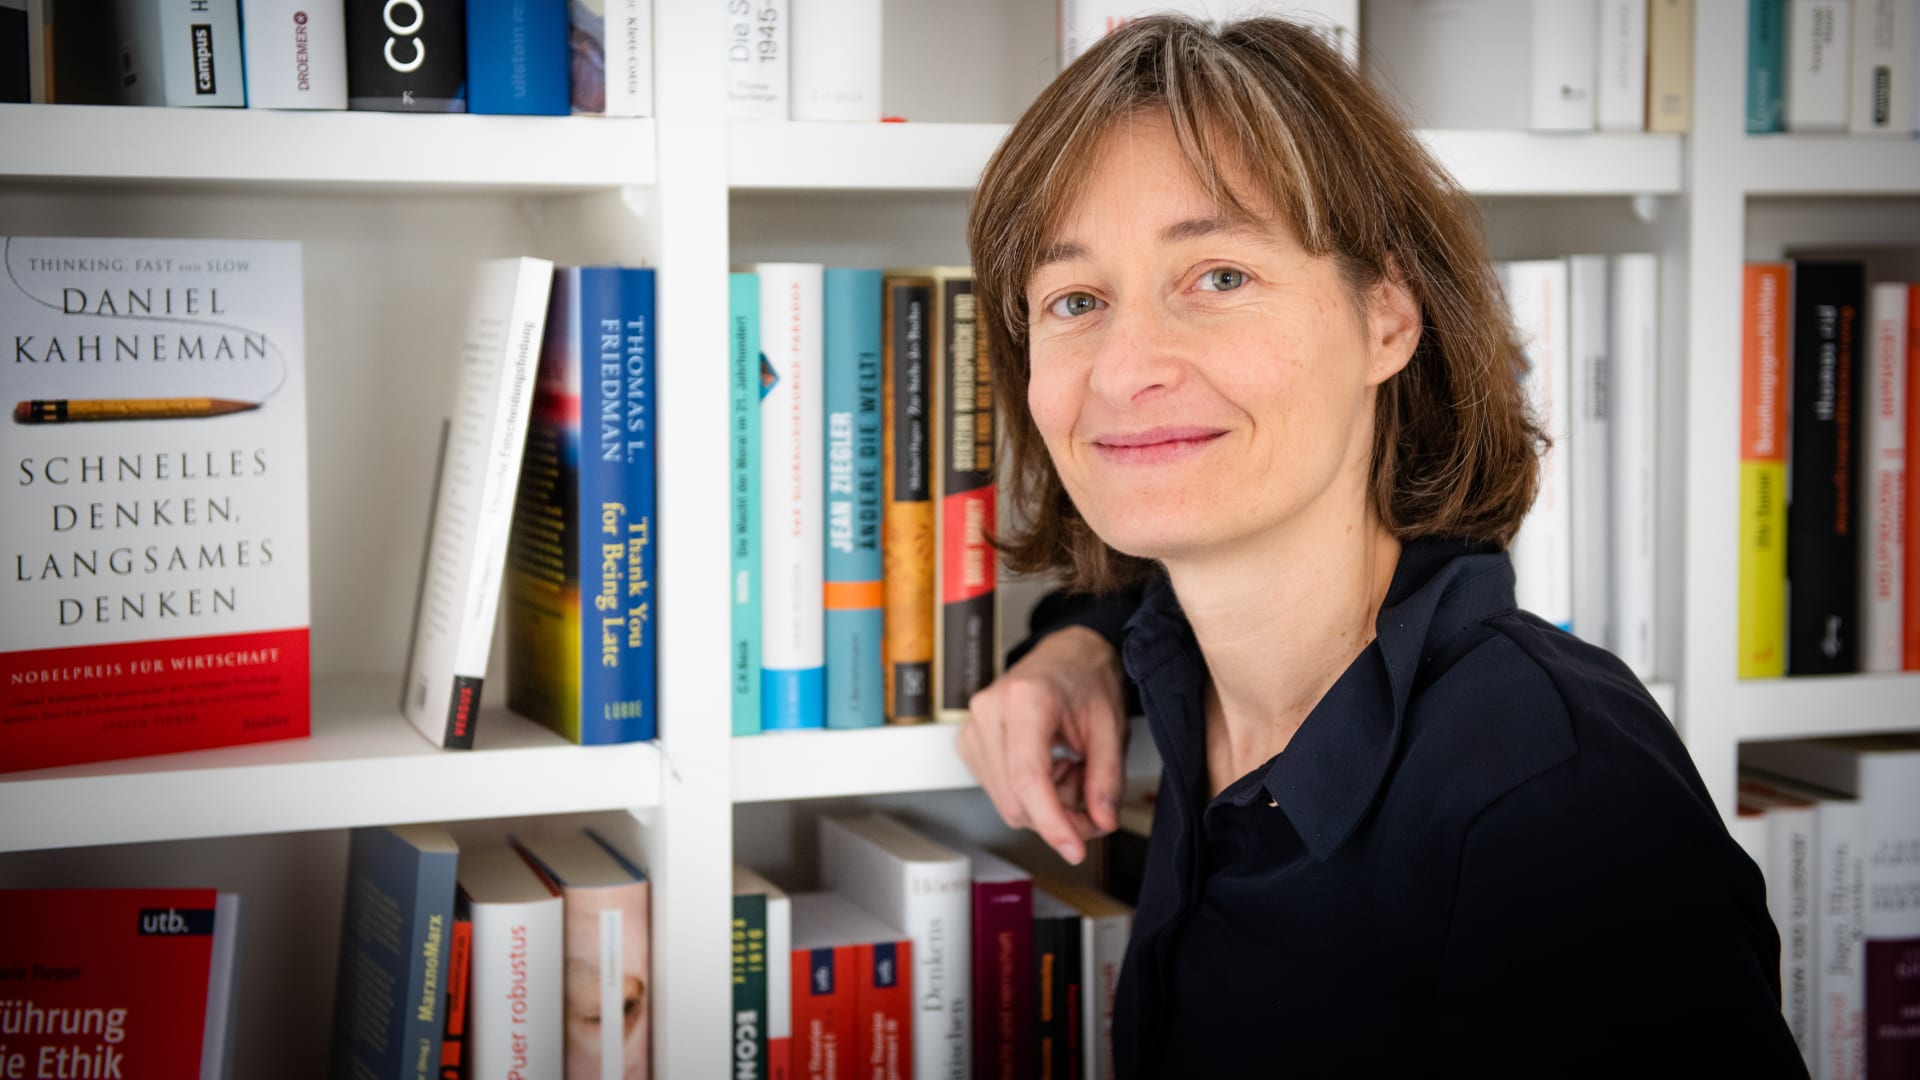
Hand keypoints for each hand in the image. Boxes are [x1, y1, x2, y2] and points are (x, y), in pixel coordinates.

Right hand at [958, 626, 1126, 864]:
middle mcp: (989, 712)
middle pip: (1017, 799)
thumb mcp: (1110, 726)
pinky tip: (1050, 768)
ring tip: (1070, 770)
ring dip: (1046, 804)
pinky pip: (1000, 792)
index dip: (1051, 821)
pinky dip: (1031, 794)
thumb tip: (1101, 821)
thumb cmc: (1084, 680)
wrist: (1064, 656)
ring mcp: (973, 728)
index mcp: (1025, 699)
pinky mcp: (969, 743)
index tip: (1074, 849)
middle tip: (1093, 799)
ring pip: (1008, 803)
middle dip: (1060, 815)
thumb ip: (1107, 778)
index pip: (1028, 776)